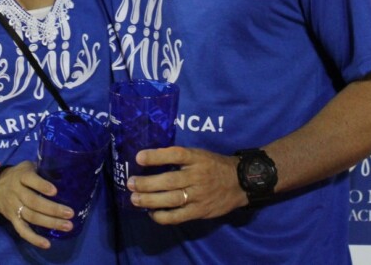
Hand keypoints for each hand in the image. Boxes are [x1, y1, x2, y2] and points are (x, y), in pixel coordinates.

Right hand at [0, 161, 74, 248]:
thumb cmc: (18, 175)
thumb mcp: (27, 166)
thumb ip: (42, 168)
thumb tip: (65, 170)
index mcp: (21, 176)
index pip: (30, 180)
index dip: (42, 186)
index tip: (55, 191)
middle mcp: (17, 192)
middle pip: (34, 202)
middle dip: (53, 209)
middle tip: (70, 213)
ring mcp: (14, 208)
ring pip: (31, 217)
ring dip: (50, 223)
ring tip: (67, 226)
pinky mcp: (12, 220)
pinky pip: (22, 231)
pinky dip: (34, 239)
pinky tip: (47, 244)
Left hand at [127, 146, 246, 223]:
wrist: (240, 182)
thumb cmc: (213, 166)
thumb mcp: (200, 155)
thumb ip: (180, 157)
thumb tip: (151, 157)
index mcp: (197, 158)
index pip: (175, 155)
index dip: (156, 156)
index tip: (139, 157)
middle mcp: (197, 176)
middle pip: (169, 181)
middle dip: (147, 183)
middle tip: (130, 183)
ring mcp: (199, 195)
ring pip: (171, 199)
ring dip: (150, 200)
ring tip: (135, 199)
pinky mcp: (200, 211)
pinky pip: (178, 216)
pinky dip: (163, 216)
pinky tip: (152, 213)